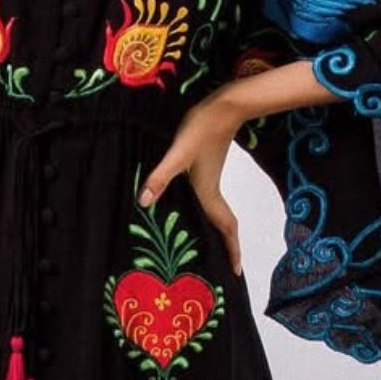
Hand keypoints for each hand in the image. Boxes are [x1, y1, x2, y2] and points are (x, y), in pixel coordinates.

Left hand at [137, 89, 242, 275]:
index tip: (236, 272)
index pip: (225, 229)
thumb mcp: (178, 153)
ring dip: (220, 233)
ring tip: (215, 249)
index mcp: (208, 193)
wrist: (223, 107)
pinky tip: (195, 214)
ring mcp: (210, 180)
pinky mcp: (206, 169)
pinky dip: (209, 214)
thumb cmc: (202, 129)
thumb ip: (160, 177)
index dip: (232, 251)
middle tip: (228, 268)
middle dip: (228, 248)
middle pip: (225, 226)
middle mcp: (212, 191)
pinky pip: (210, 201)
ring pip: (218, 214)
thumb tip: (144, 203)